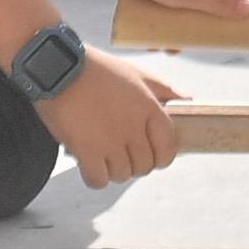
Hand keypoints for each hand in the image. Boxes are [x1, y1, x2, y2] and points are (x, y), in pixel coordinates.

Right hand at [35, 48, 182, 188]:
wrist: (59, 68)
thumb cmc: (99, 70)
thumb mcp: (140, 74)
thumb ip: (166, 90)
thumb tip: (189, 100)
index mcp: (150, 108)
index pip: (168, 147)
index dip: (163, 157)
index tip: (155, 157)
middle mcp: (133, 127)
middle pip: (145, 165)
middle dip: (138, 165)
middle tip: (126, 157)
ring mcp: (109, 141)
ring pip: (123, 174)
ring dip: (116, 171)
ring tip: (108, 160)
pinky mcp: (84, 150)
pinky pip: (98, 180)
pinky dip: (97, 179)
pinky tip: (93, 168)